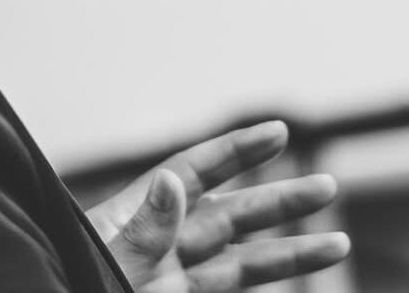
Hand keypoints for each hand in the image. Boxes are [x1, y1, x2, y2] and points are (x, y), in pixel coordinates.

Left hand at [85, 120, 350, 292]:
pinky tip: (300, 284)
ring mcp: (170, 283)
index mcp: (133, 218)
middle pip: (229, 216)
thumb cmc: (69, 286)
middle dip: (280, 202)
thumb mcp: (106, 261)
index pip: (193, 173)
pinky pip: (228, 292)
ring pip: (240, 264)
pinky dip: (267, 287)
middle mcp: (159, 247)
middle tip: (328, 187)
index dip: (236, 152)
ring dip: (290, 254)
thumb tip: (173, 180)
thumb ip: (142, 230)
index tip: (279, 132)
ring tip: (340, 244)